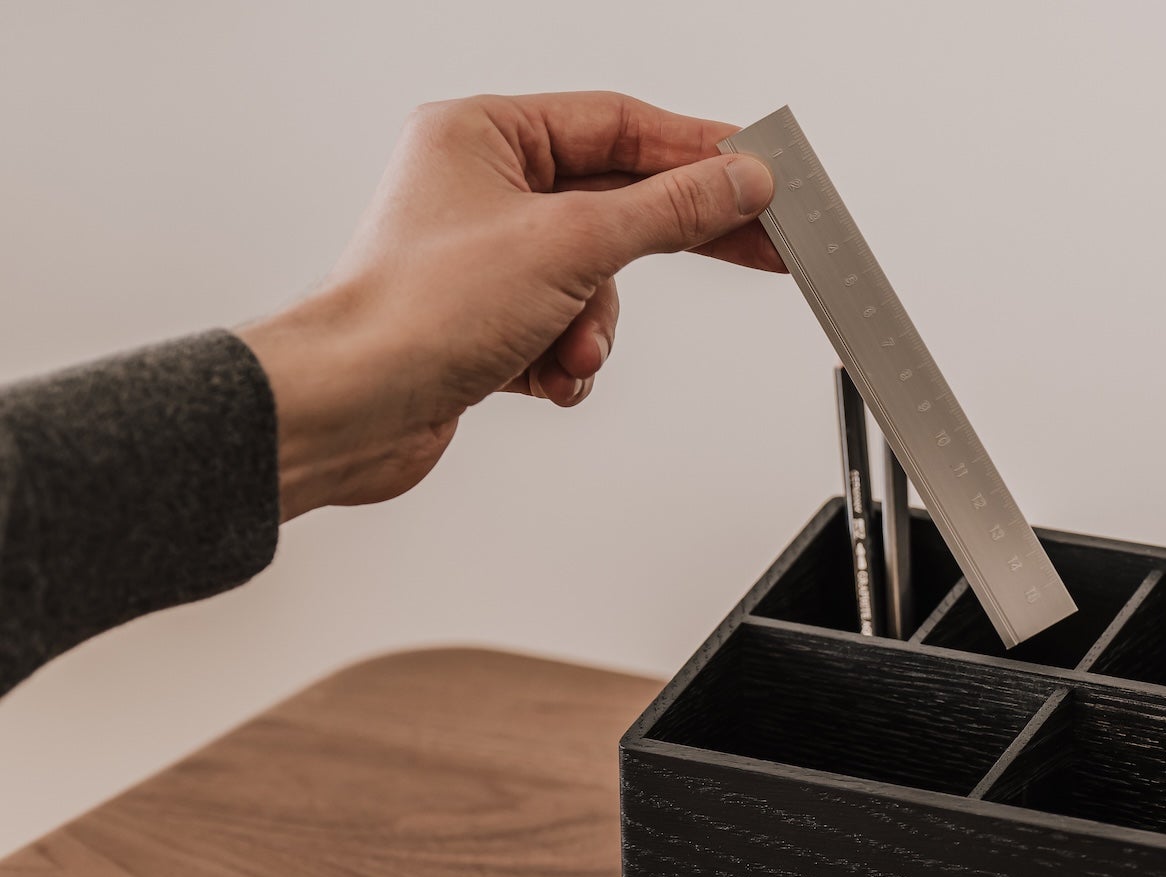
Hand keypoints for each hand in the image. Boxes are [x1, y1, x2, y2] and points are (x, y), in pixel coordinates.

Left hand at [238, 92, 779, 520]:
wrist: (352, 407)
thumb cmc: (417, 310)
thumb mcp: (572, 244)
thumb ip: (670, 210)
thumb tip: (736, 180)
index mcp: (483, 134)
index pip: (619, 124)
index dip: (696, 151)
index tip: (758, 174)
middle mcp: (480, 186)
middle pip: (617, 201)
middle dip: (670, 242)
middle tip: (757, 246)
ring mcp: (484, 257)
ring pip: (595, 279)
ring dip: (596, 325)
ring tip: (571, 350)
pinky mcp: (485, 320)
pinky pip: (565, 328)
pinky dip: (567, 358)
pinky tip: (546, 375)